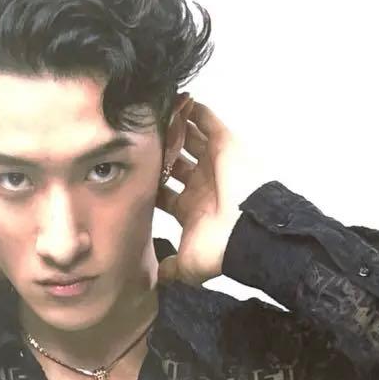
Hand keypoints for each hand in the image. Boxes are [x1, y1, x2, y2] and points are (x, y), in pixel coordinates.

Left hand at [155, 99, 255, 285]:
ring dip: (173, 128)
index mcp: (191, 209)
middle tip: (138, 141)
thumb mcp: (187, 267)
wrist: (247, 231)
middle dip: (159, 153)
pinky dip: (193, 110)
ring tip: (152, 114)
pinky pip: (208, 121)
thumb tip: (158, 280)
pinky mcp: (225, 144)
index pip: (164, 192)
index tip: (131, 173)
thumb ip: (169, 270)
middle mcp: (201, 184)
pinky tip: (174, 100)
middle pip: (175, 163)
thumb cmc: (220, 249)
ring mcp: (213, 163)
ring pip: (189, 140)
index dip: (149, 183)